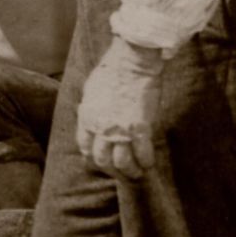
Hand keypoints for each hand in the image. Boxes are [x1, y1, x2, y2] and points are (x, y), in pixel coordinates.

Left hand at [76, 37, 166, 180]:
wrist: (131, 62)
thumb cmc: (111, 70)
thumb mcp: (91, 91)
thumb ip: (90, 107)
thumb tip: (89, 114)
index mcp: (87, 118)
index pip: (85, 147)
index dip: (93, 158)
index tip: (102, 161)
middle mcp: (100, 128)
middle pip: (102, 160)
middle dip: (112, 171)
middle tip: (121, 173)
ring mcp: (120, 130)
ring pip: (122, 163)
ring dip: (130, 172)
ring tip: (137, 174)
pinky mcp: (140, 128)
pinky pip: (143, 153)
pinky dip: (146, 162)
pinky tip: (149, 164)